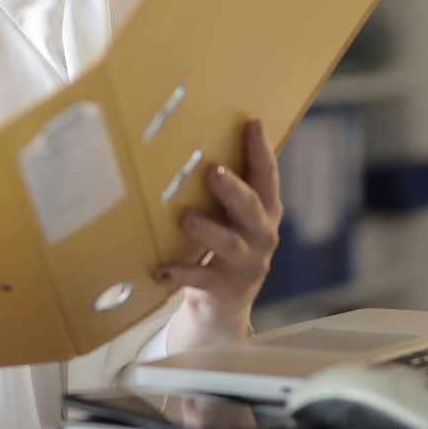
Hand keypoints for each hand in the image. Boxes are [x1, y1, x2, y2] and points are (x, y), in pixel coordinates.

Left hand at [156, 118, 282, 349]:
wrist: (226, 305)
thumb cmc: (225, 243)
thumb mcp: (232, 215)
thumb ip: (226, 186)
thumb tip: (194, 138)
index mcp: (265, 211)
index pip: (267, 176)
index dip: (261, 150)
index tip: (252, 123)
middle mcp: (261, 235)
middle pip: (251, 207)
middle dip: (233, 189)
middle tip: (213, 171)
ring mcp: (244, 263)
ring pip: (228, 243)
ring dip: (208, 229)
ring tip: (186, 217)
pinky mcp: (222, 288)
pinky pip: (199, 279)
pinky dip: (179, 274)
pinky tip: (160, 271)